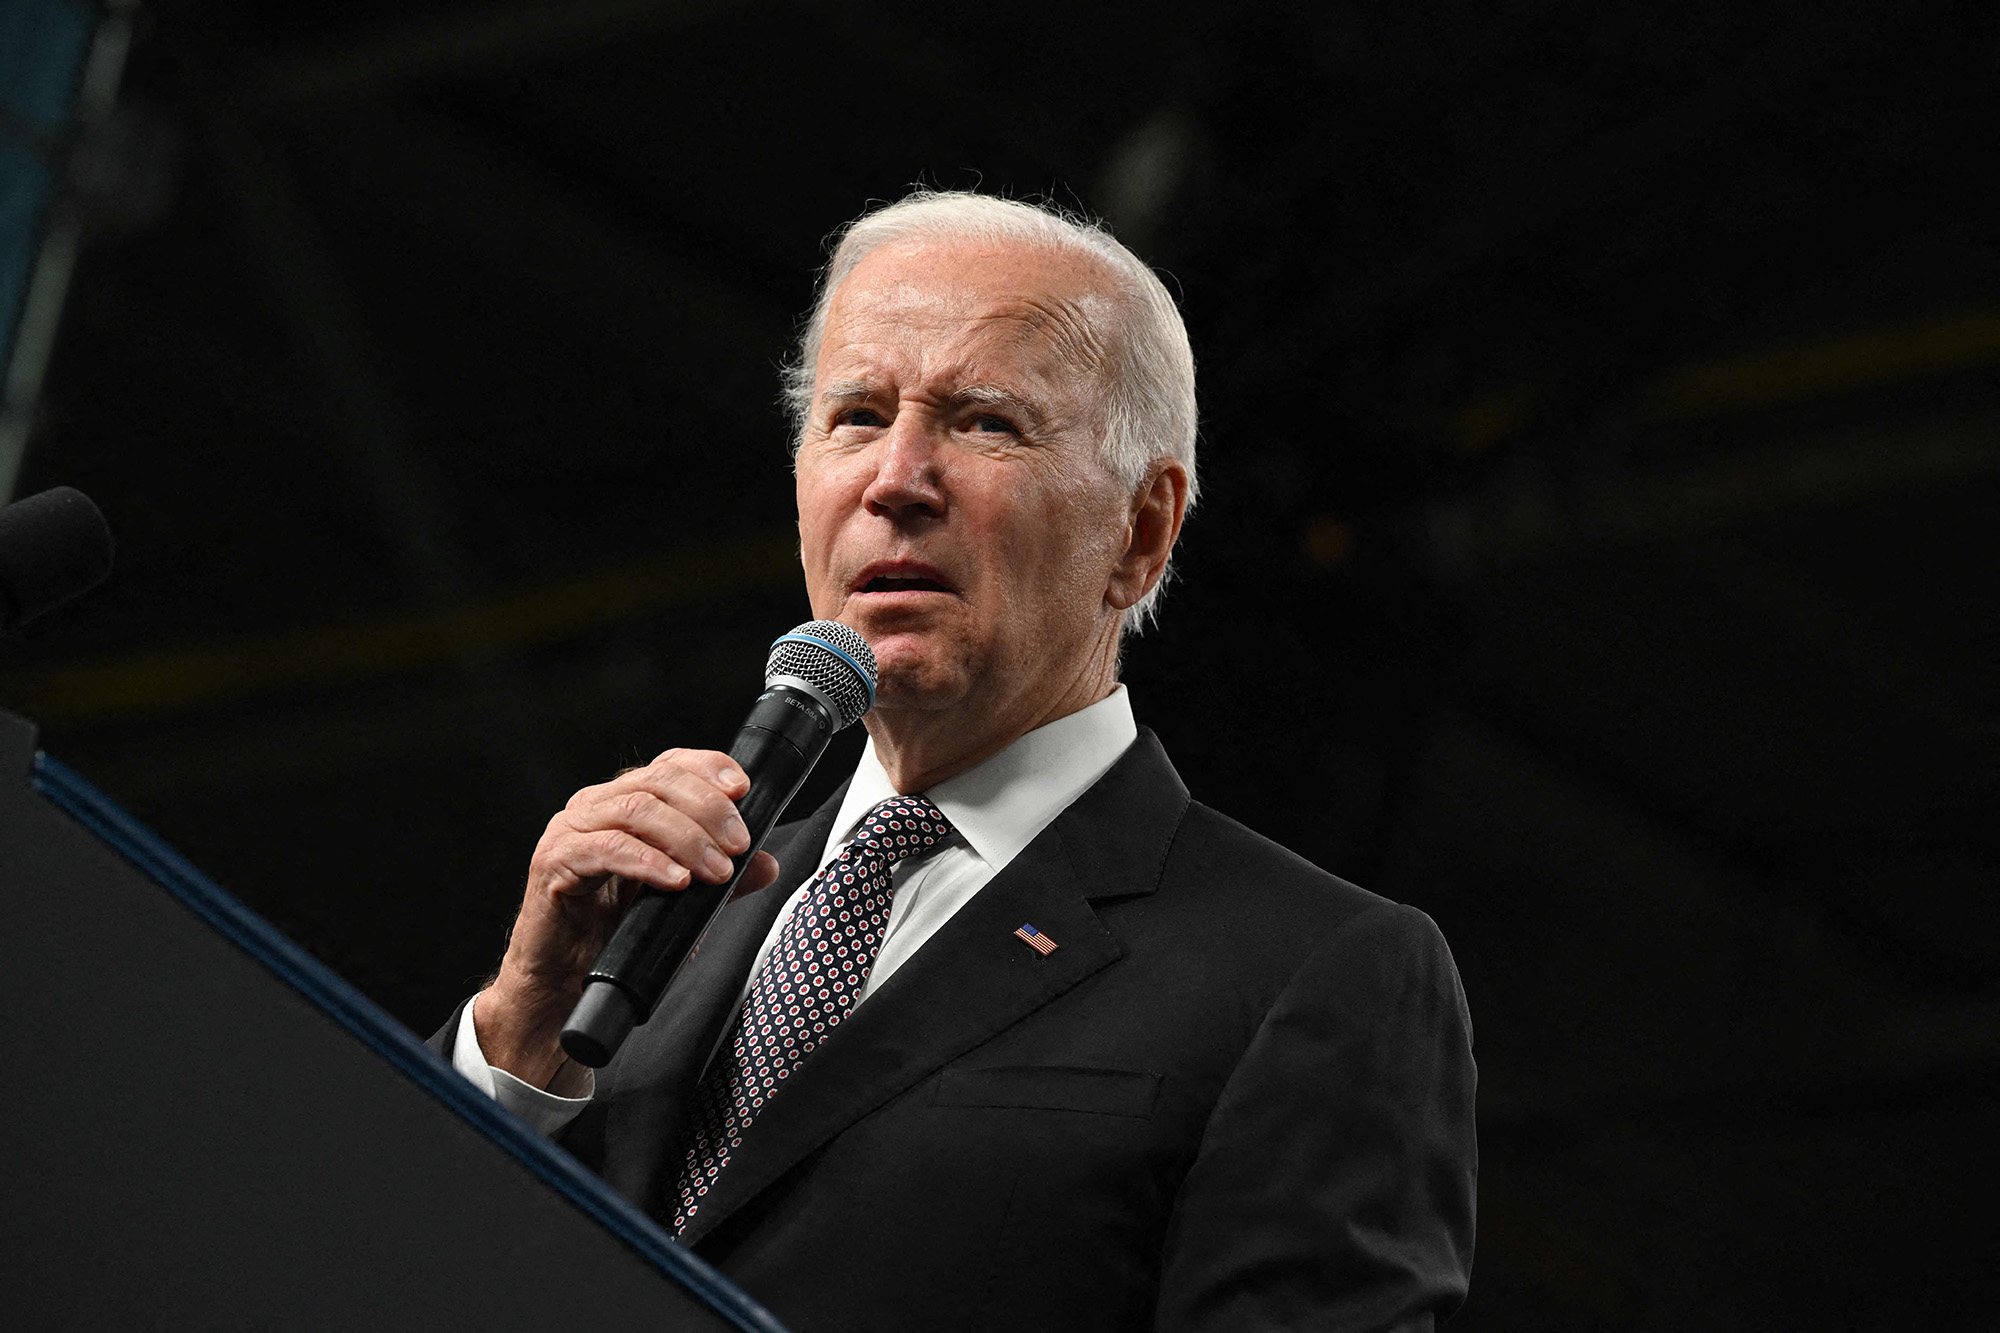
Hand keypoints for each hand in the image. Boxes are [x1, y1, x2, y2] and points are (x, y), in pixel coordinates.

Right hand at [476, 748, 780, 1087]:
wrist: (562, 980)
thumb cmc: (612, 933)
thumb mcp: (679, 901)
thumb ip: (719, 879)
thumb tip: (766, 864)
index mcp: (624, 802)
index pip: (670, 765)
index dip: (708, 768)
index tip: (743, 790)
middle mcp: (596, 806)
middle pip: (658, 781)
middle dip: (707, 809)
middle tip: (738, 845)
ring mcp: (571, 830)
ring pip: (636, 808)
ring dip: (686, 838)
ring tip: (715, 871)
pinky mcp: (555, 861)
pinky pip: (607, 848)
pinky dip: (648, 861)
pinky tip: (676, 880)